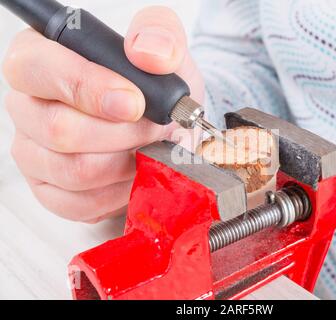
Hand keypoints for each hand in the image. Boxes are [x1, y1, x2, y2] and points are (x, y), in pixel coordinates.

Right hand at [2, 6, 203, 222]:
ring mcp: (34, 151)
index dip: (89, 88)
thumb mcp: (164, 48)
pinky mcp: (50, 189)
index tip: (135, 103)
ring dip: (127, 163)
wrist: (163, 125)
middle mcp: (28, 106)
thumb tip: (148, 53)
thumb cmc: (154, 86)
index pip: (41, 69)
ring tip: (149, 148)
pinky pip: (82, 203)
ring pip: (75, 171)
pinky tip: (135, 172)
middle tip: (154, 129)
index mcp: (42, 57)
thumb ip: (158, 35)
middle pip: (60, 130)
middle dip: (123, 134)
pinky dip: (121, 191)